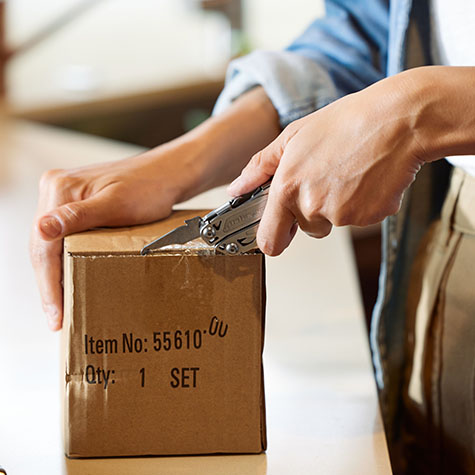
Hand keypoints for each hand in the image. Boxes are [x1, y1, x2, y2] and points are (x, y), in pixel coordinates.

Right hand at [30, 86, 279, 330]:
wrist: (169, 174)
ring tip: (62, 307)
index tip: (56, 314)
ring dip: (55, 275)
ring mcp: (66, 196)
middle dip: (50, 284)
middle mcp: (56, 190)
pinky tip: (71, 279)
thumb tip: (40, 229)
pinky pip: (64, 236)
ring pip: (51, 243)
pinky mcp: (78, 203)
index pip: (44, 244)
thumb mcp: (117, 204)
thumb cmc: (150, 189)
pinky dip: (66, 260)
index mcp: (59, 189)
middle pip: (43, 245)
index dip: (49, 283)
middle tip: (57, 319)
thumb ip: (79, 217)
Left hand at [228, 71, 427, 255]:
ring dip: (339, 205)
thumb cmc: (346, 122)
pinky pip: (359, 219)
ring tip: (349, 172)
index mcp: (288, 188)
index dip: (272, 239)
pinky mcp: (370, 218)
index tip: (278, 232)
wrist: (398, 120)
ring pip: (333, 222)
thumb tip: (237, 188)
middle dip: (312, 211)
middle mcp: (312, 207)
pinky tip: (367, 178)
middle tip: (327, 178)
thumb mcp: (293, 136)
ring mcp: (342, 215)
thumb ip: (260, 167)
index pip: (269, 240)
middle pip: (307, 229)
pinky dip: (363, 204)